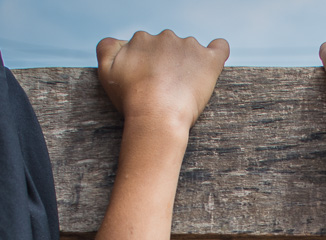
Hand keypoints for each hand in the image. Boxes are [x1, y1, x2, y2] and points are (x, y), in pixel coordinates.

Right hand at [97, 30, 229, 130]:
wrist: (156, 116)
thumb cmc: (130, 100)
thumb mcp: (105, 72)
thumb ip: (107, 48)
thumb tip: (119, 41)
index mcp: (142, 39)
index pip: (147, 46)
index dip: (149, 65)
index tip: (149, 83)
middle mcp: (165, 37)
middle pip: (169, 47)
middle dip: (168, 63)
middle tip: (166, 89)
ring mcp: (189, 47)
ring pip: (191, 50)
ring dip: (188, 64)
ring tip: (183, 89)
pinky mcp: (209, 60)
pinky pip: (220, 48)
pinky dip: (218, 51)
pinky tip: (213, 61)